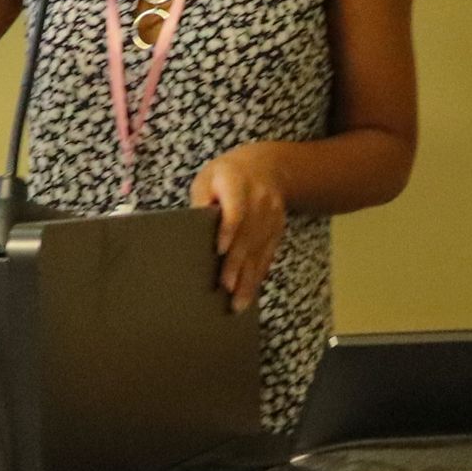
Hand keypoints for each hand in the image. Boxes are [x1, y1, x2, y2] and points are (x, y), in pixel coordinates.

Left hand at [190, 144, 287, 313]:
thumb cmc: (226, 175)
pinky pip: (268, 255)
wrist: (266, 167)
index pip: (235, 210)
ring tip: (238, 303)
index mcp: (237, 184)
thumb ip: (202, 199)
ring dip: (249, 278)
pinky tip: (250, 293)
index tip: (220, 250)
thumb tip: (193, 226)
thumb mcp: (208, 178)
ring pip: (259, 251)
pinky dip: (258, 275)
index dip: (228, 230)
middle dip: (237, 265)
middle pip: (247, 236)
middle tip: (225, 288)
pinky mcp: (278, 230)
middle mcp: (259, 201)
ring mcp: (272, 216)